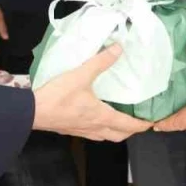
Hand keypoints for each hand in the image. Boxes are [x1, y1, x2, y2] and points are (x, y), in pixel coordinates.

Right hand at [31, 45, 151, 141]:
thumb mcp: (81, 75)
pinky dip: (101, 129)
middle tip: (138, 122)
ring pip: (106, 136)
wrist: (33, 112)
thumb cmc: (58, 96)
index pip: (128, 125)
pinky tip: (97, 119)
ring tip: (120, 120)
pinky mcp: (71, 130)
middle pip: (119, 135)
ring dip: (116, 131)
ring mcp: (82, 131)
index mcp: (101, 116)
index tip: (152, 122)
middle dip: (131, 131)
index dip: (142, 125)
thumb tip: (118, 49)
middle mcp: (95, 127)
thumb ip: (100, 62)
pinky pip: (93, 134)